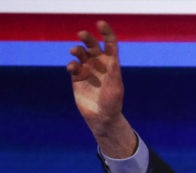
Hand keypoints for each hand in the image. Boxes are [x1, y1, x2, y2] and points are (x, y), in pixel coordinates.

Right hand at [66, 20, 135, 156]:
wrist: (102, 117)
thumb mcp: (116, 88)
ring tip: (75, 51)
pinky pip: (72, 66)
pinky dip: (71, 64)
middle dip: (87, 38)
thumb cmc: (113, 103)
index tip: (101, 24)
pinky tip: (72, 67)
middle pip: (92, 46)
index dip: (106, 33)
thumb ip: (113, 74)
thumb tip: (111, 60)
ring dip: (77, 50)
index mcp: (112, 64)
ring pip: (80, 54)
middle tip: (82, 34)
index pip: (110, 44)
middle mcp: (99, 65)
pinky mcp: (77, 78)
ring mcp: (87, 70)